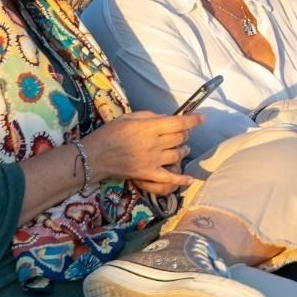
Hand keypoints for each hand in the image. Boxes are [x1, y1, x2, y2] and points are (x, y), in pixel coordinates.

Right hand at [85, 111, 200, 190]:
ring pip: (177, 154)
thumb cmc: (110, 133)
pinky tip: (191, 179)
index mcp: (150, 128)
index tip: (201, 118)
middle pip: (180, 138)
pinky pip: (169, 178)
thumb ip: (151, 116)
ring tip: (182, 147)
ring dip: (183, 150)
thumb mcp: (130, 117)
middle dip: (185, 134)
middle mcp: (154, 143)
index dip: (193, 120)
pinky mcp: (148, 174)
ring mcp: (152, 160)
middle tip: (184, 132)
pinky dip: (181, 179)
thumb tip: (167, 119)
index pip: (178, 123)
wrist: (94, 156)